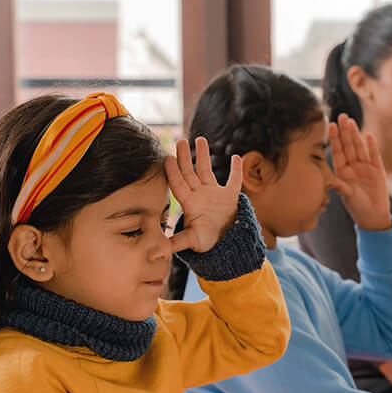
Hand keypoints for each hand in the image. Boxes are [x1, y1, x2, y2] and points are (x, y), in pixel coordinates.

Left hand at [165, 137, 242, 252]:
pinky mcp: (230, 197)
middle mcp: (200, 195)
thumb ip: (176, 243)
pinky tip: (236, 157)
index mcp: (190, 203)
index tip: (167, 158)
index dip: (172, 172)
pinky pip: (234, 181)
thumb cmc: (207, 243)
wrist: (226, 246)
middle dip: (185, 157)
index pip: (178, 184)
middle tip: (181, 141)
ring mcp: (215, 194)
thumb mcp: (192, 241)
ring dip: (203, 156)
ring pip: (207, 171)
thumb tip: (155, 253)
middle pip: (189, 172)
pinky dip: (236, 170)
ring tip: (200, 139)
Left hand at [330, 113, 391, 230]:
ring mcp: (365, 167)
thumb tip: (326, 180)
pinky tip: (368, 135)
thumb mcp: (346, 195)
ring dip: (356, 135)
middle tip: (341, 116)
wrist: (374, 216)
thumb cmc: (357, 207)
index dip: (334, 139)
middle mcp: (353, 167)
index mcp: (342, 172)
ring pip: (359, 148)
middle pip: (348, 146)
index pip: (337, 152)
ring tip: (351, 121)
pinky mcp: (378, 171)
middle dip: (345, 132)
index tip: (330, 125)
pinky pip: (374, 156)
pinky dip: (372, 146)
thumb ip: (338, 185)